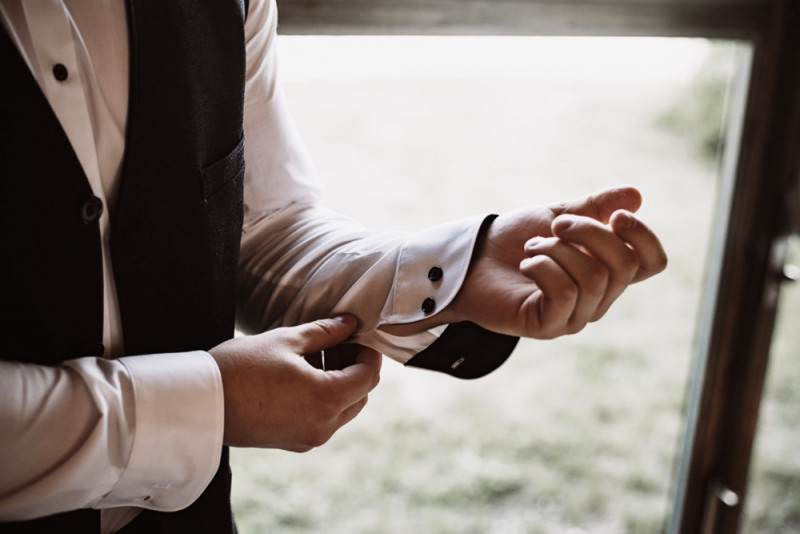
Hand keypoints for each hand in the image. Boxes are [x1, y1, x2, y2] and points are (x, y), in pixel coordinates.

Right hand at [209, 315, 380, 451]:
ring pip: (344, 409)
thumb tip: (349, 323)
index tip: (356, 335)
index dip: (368, 352)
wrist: (199, 404)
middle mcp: (324, 425)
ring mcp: (309, 438)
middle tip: (335, 341)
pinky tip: (302, 376)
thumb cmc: (241, 368)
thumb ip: (324, 332)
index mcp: (326, 398)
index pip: (369, 375)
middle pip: (361, 395)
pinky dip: (324, 398)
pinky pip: (324, 420)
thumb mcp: (285, 340)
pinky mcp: (293, 443)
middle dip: (355, 366)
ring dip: (340, 383)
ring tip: (316, 355)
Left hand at [449, 186, 666, 338]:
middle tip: (555, 224)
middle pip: (624, 266)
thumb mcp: (557, 214)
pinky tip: (526, 264)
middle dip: (589, 233)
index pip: (652, 262)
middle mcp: (599, 297)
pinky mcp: (549, 326)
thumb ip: (595, 207)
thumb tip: (636, 195)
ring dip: (557, 250)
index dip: (644, 237)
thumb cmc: (514, 240)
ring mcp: (576, 315)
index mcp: (607, 269)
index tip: (616, 215)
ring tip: (532, 246)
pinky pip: (565, 293)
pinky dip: (544, 267)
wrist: (472, 258)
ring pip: (594, 278)